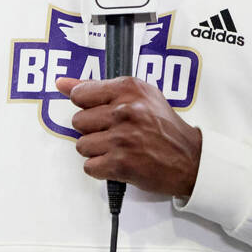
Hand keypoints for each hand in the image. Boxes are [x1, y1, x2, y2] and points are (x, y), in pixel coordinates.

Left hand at [55, 76, 202, 196]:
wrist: (189, 158)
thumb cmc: (164, 126)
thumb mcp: (140, 96)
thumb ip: (98, 87)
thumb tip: (61, 84)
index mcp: (129, 89)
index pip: (81, 94)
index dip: (88, 106)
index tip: (100, 112)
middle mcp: (125, 110)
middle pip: (78, 121)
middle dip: (94, 130)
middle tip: (116, 133)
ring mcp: (122, 137)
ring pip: (82, 145)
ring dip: (97, 150)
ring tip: (119, 147)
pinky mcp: (120, 163)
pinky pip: (90, 166)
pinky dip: (102, 168)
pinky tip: (120, 161)